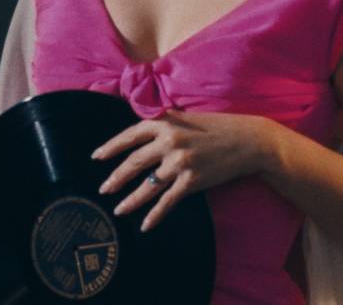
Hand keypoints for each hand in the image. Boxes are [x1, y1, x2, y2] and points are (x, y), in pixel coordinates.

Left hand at [91, 109, 266, 231]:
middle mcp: (169, 141)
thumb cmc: (217, 126)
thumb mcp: (186, 118)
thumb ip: (164, 124)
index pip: (130, 135)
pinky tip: (145, 225)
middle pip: (134, 162)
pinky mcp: (192, 181)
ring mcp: (180, 162)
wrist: (246, 140)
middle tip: (103, 189)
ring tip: (118, 209)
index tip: (96, 157)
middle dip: (115, 177)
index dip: (111, 147)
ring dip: (130, 200)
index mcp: (165, 123)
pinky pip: (167, 201)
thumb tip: (141, 133)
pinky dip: (154, 215)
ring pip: (147, 186)